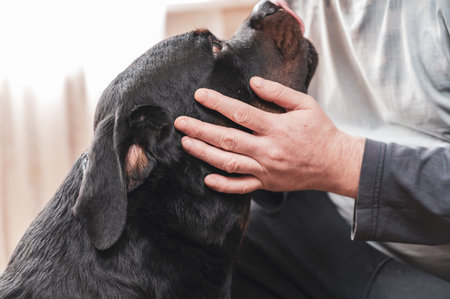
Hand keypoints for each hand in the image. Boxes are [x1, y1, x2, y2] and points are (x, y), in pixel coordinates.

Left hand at [174, 77, 364, 197]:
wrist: (335, 164)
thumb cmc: (321, 131)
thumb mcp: (305, 104)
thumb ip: (278, 93)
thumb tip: (253, 83)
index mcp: (276, 128)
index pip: (240, 114)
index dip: (217, 103)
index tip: (199, 96)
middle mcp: (268, 150)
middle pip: (227, 139)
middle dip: (200, 130)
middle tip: (180, 123)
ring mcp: (266, 170)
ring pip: (229, 163)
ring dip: (205, 154)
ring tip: (186, 144)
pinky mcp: (267, 184)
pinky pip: (242, 188)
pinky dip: (224, 185)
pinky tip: (207, 179)